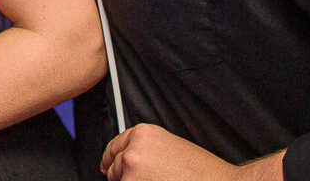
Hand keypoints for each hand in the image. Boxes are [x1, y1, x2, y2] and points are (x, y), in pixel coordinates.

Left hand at [100, 124, 283, 180]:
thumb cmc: (202, 172)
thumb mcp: (170, 147)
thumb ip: (146, 148)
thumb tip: (130, 158)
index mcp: (143, 133)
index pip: (115, 145)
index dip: (111, 158)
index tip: (107, 165)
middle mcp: (133, 150)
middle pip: (114, 165)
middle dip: (121, 176)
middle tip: (139, 180)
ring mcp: (131, 171)